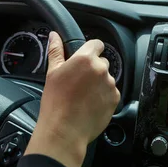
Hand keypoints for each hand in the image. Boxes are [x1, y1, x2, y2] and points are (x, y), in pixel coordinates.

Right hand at [24, 32, 119, 166]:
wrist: (64, 130)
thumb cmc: (56, 102)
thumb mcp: (52, 73)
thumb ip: (56, 51)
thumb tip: (54, 36)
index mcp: (85, 59)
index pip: (97, 44)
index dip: (91, 50)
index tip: (85, 59)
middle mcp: (101, 69)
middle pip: (102, 62)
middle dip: (93, 69)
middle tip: (79, 82)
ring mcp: (110, 84)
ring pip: (107, 78)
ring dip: (99, 83)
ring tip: (83, 96)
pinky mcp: (115, 98)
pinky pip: (111, 92)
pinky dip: (103, 96)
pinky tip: (90, 104)